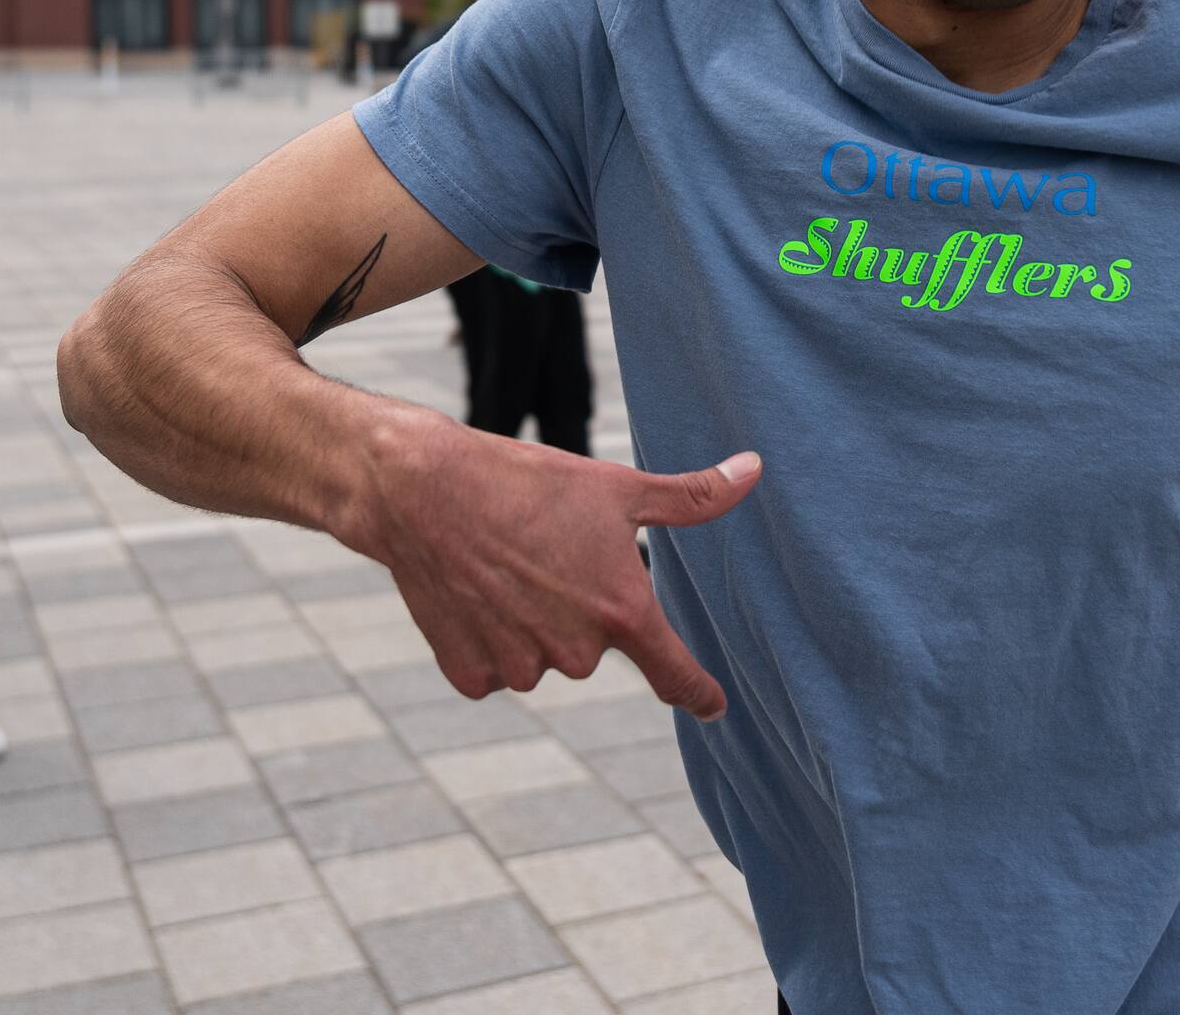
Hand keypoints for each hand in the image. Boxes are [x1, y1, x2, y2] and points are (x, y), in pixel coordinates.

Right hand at [349, 424, 761, 718]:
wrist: (425, 491)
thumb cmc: (529, 484)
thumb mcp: (618, 488)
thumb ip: (692, 497)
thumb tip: (755, 470)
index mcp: (622, 612)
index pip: (676, 674)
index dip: (699, 693)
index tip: (714, 708)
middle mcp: (576, 652)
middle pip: (592, 648)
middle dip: (576, 610)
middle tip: (546, 557)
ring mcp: (520, 668)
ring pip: (540, 656)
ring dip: (529, 624)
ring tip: (504, 569)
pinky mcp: (470, 676)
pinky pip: (494, 667)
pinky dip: (486, 638)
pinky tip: (473, 594)